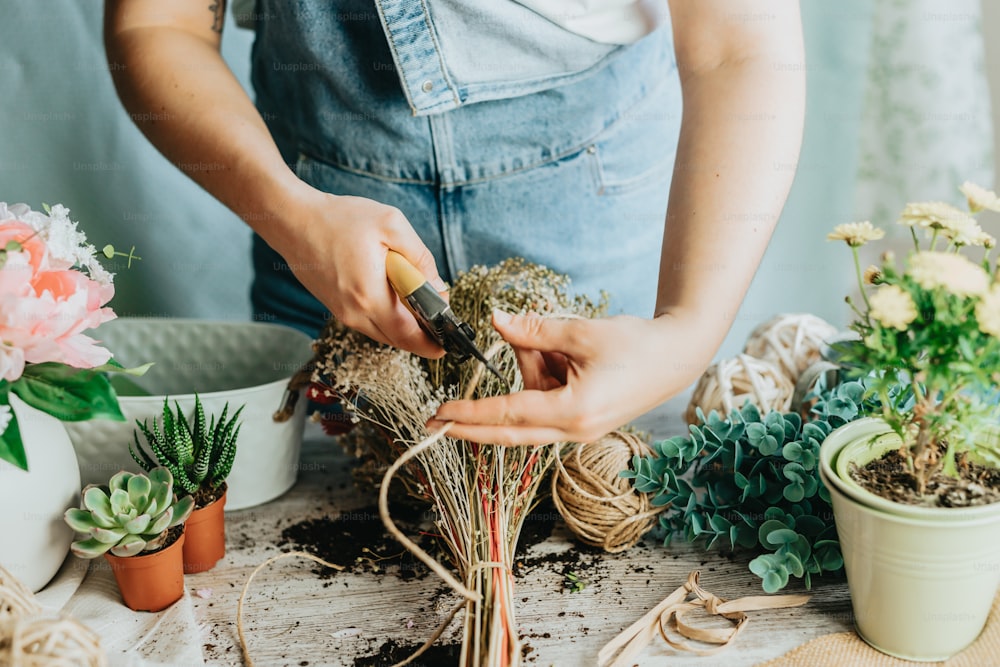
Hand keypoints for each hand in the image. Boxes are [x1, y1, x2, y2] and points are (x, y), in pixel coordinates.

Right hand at [273, 189, 446, 357]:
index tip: (449, 342)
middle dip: (422, 337)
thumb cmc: (339, 219)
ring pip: (382, 334)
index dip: (432, 343)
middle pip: (397, 340)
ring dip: (404, 327)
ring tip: (422, 308)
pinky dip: (386, 318)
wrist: (293, 220)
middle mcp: (354, 312)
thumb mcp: (391, 225)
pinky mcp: (336, 308)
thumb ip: (420, 257)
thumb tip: (438, 286)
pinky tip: (396, 299)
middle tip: (441, 323)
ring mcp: (342, 313)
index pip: (408, 335)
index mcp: (370, 295)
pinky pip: (369, 323)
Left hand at [428, 309, 715, 443]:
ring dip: (531, 370)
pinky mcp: (583, 422)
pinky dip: (544, 375)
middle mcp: (574, 430)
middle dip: (472, 424)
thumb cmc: (636, 345)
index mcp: (572, 411)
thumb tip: (496, 320)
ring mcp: (579, 429)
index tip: (439, 415)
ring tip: (559, 339)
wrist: (678, 357)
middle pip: (510, 430)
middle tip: (434, 421)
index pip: (508, 415)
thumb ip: (534, 331)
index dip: (469, 415)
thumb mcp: (581, 333)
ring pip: (531, 405)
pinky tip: (567, 353)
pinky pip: (547, 400)